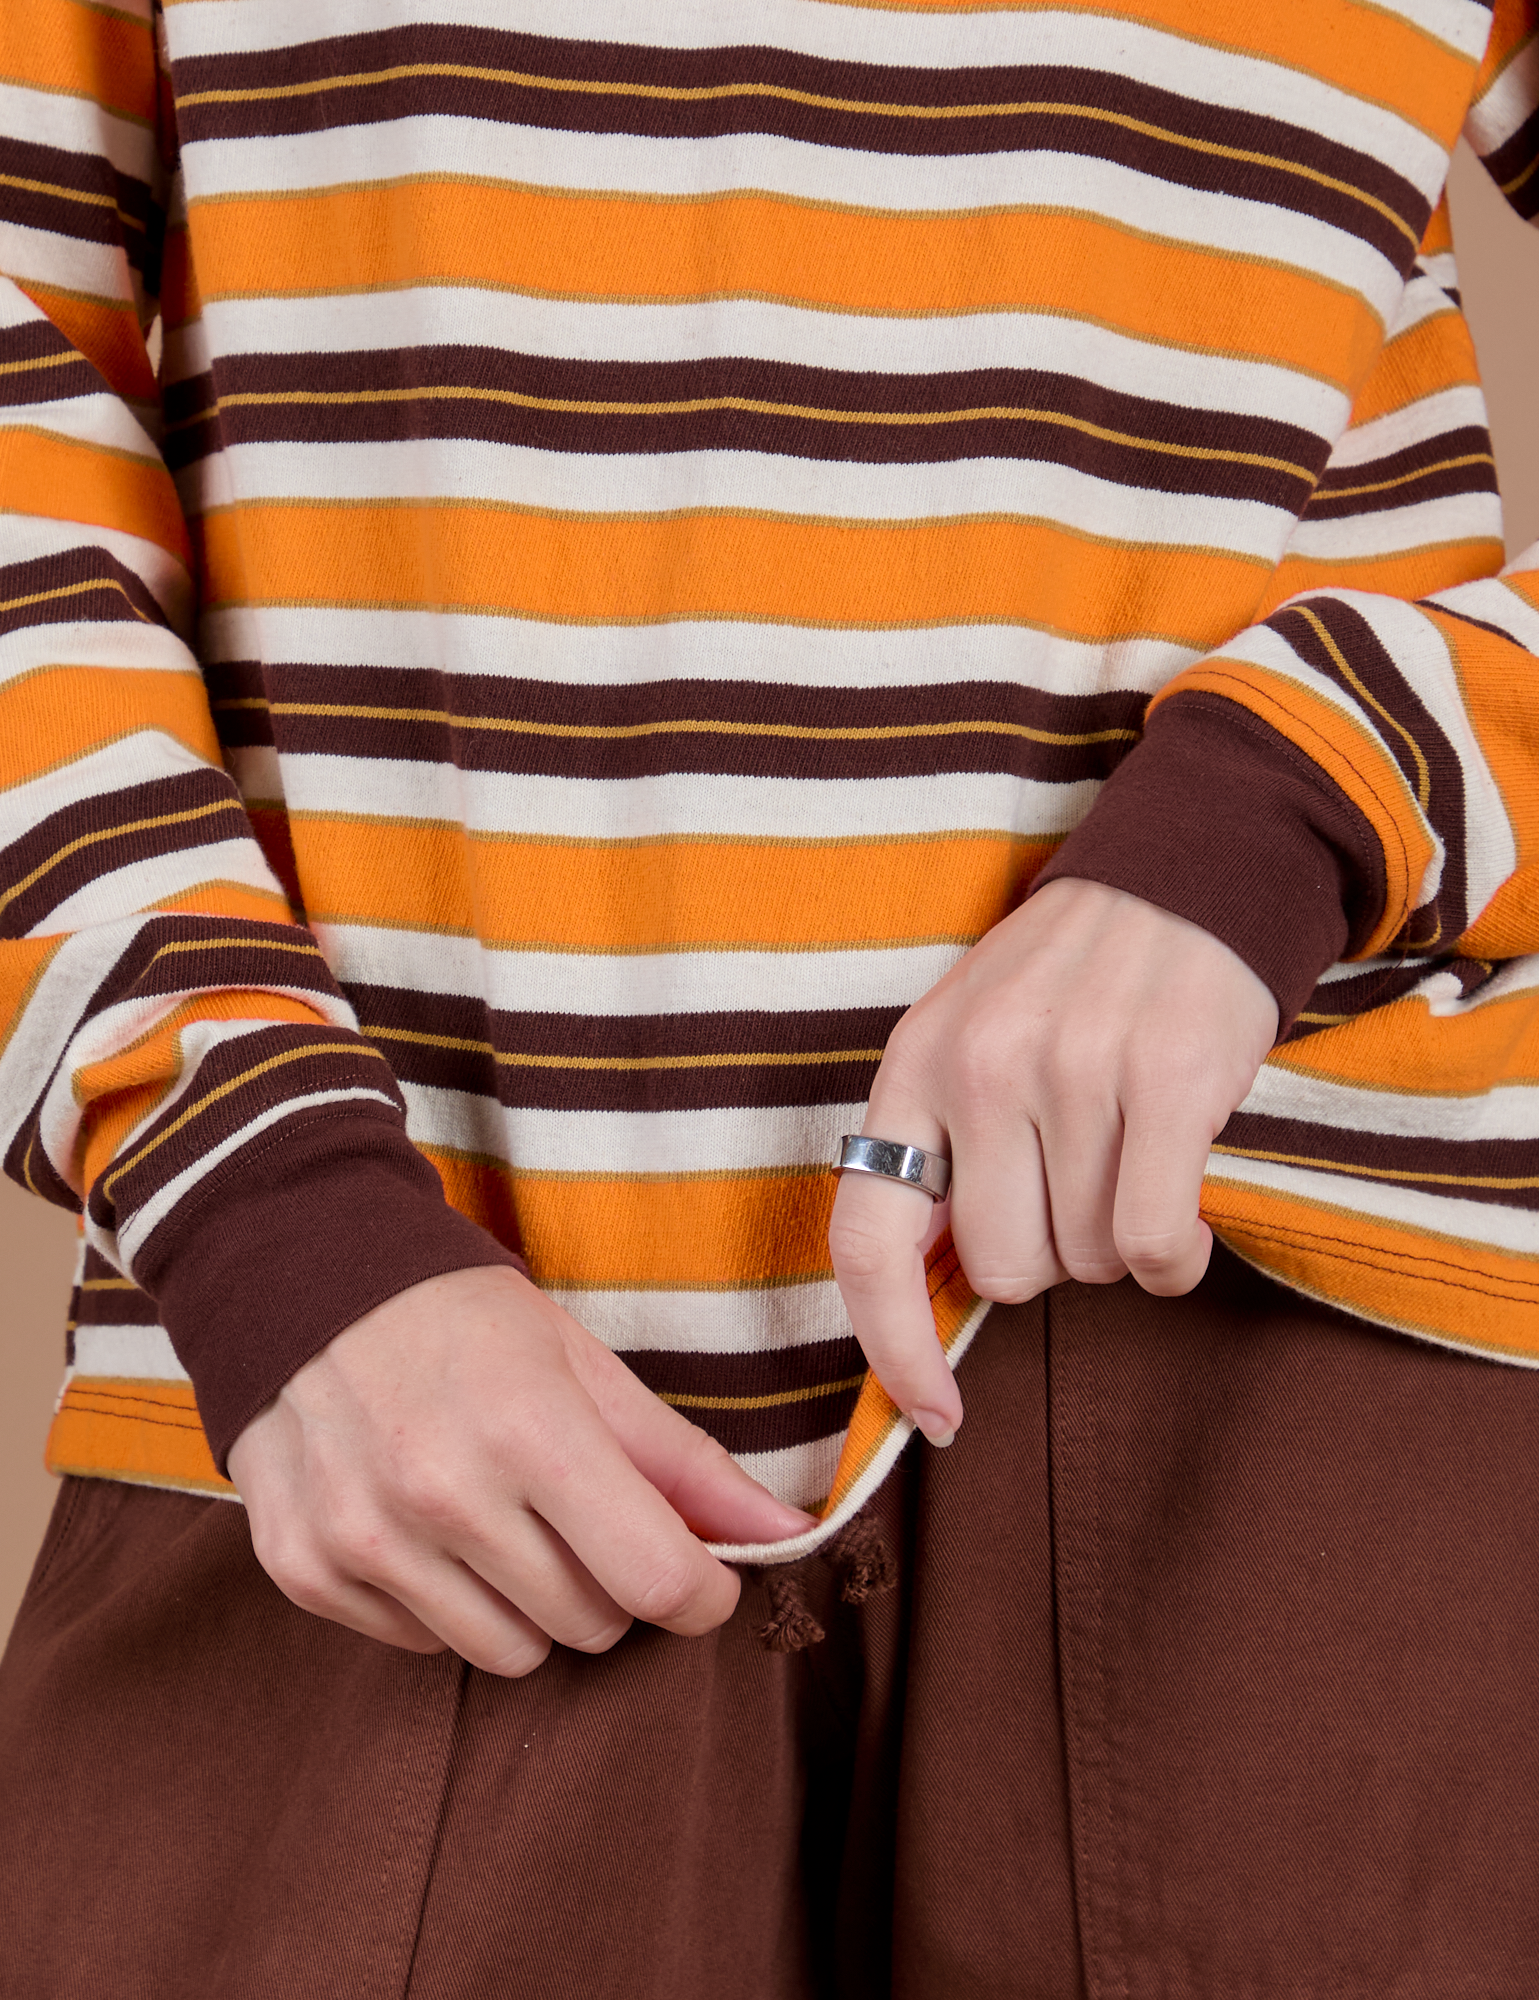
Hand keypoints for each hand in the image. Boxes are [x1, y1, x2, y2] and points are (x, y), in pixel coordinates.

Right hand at [228, 1265, 815, 1673]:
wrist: (298, 1278)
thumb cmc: (461, 1317)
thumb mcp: (584, 1365)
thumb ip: (685, 1461)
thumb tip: (789, 1534)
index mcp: (531, 1430)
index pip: (656, 1580)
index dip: (701, 1591)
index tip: (701, 1576)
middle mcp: (442, 1495)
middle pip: (589, 1626)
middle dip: (609, 1583)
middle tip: (581, 1518)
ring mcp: (365, 1540)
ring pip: (508, 1653)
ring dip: (529, 1605)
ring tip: (503, 1524)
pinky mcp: (305, 1569)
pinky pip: (421, 1645)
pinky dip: (444, 1604)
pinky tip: (427, 1527)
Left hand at [828, 877, 1278, 1441]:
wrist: (1185, 878)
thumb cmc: (1069, 984)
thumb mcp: (968, 1040)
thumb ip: (939, 1152)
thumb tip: (928, 1302)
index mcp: (912, 1067)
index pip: (867, 1241)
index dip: (891, 1347)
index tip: (933, 1413)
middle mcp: (978, 1070)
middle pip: (1005, 1271)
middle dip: (1052, 1258)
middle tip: (1080, 1187)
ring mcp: (1069, 1073)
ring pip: (1088, 1260)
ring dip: (1119, 1243)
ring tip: (1131, 1159)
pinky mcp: (1163, 1084)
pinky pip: (1153, 1242)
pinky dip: (1175, 1255)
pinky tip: (1182, 1207)